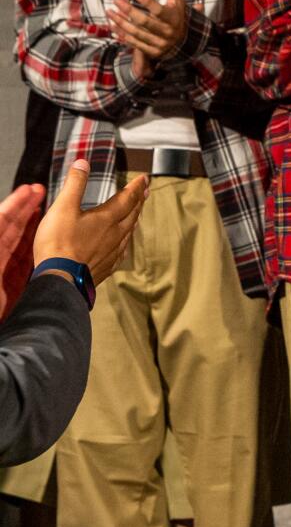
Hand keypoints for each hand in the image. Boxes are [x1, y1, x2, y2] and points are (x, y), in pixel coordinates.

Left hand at [0, 184, 44, 314]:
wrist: (2, 336)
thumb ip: (2, 235)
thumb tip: (2, 220)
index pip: (2, 222)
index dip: (16, 205)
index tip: (30, 189)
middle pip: (12, 229)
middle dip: (26, 209)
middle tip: (41, 191)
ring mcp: (5, 273)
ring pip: (22, 243)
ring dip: (34, 225)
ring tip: (47, 208)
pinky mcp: (17, 286)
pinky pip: (30, 261)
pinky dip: (39, 247)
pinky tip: (49, 239)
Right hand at [33, 160, 148, 283]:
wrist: (60, 278)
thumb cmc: (59, 243)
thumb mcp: (63, 208)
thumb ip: (75, 184)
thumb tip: (82, 163)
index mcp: (107, 218)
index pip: (127, 198)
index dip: (136, 186)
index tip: (145, 178)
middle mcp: (115, 234)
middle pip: (132, 214)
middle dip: (139, 200)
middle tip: (145, 192)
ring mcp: (113, 252)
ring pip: (129, 232)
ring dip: (134, 219)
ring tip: (136, 213)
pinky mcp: (106, 266)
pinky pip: (121, 250)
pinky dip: (125, 240)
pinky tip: (122, 243)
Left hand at [110, 0, 192, 76]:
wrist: (186, 41)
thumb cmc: (178, 15)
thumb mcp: (177, 0)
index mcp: (173, 18)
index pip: (158, 10)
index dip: (147, 2)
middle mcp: (167, 32)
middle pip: (144, 22)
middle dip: (128, 11)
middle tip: (116, 0)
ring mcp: (160, 43)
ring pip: (136, 33)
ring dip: (121, 22)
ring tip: (109, 12)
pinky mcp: (153, 51)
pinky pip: (135, 43)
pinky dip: (122, 34)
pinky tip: (113, 26)